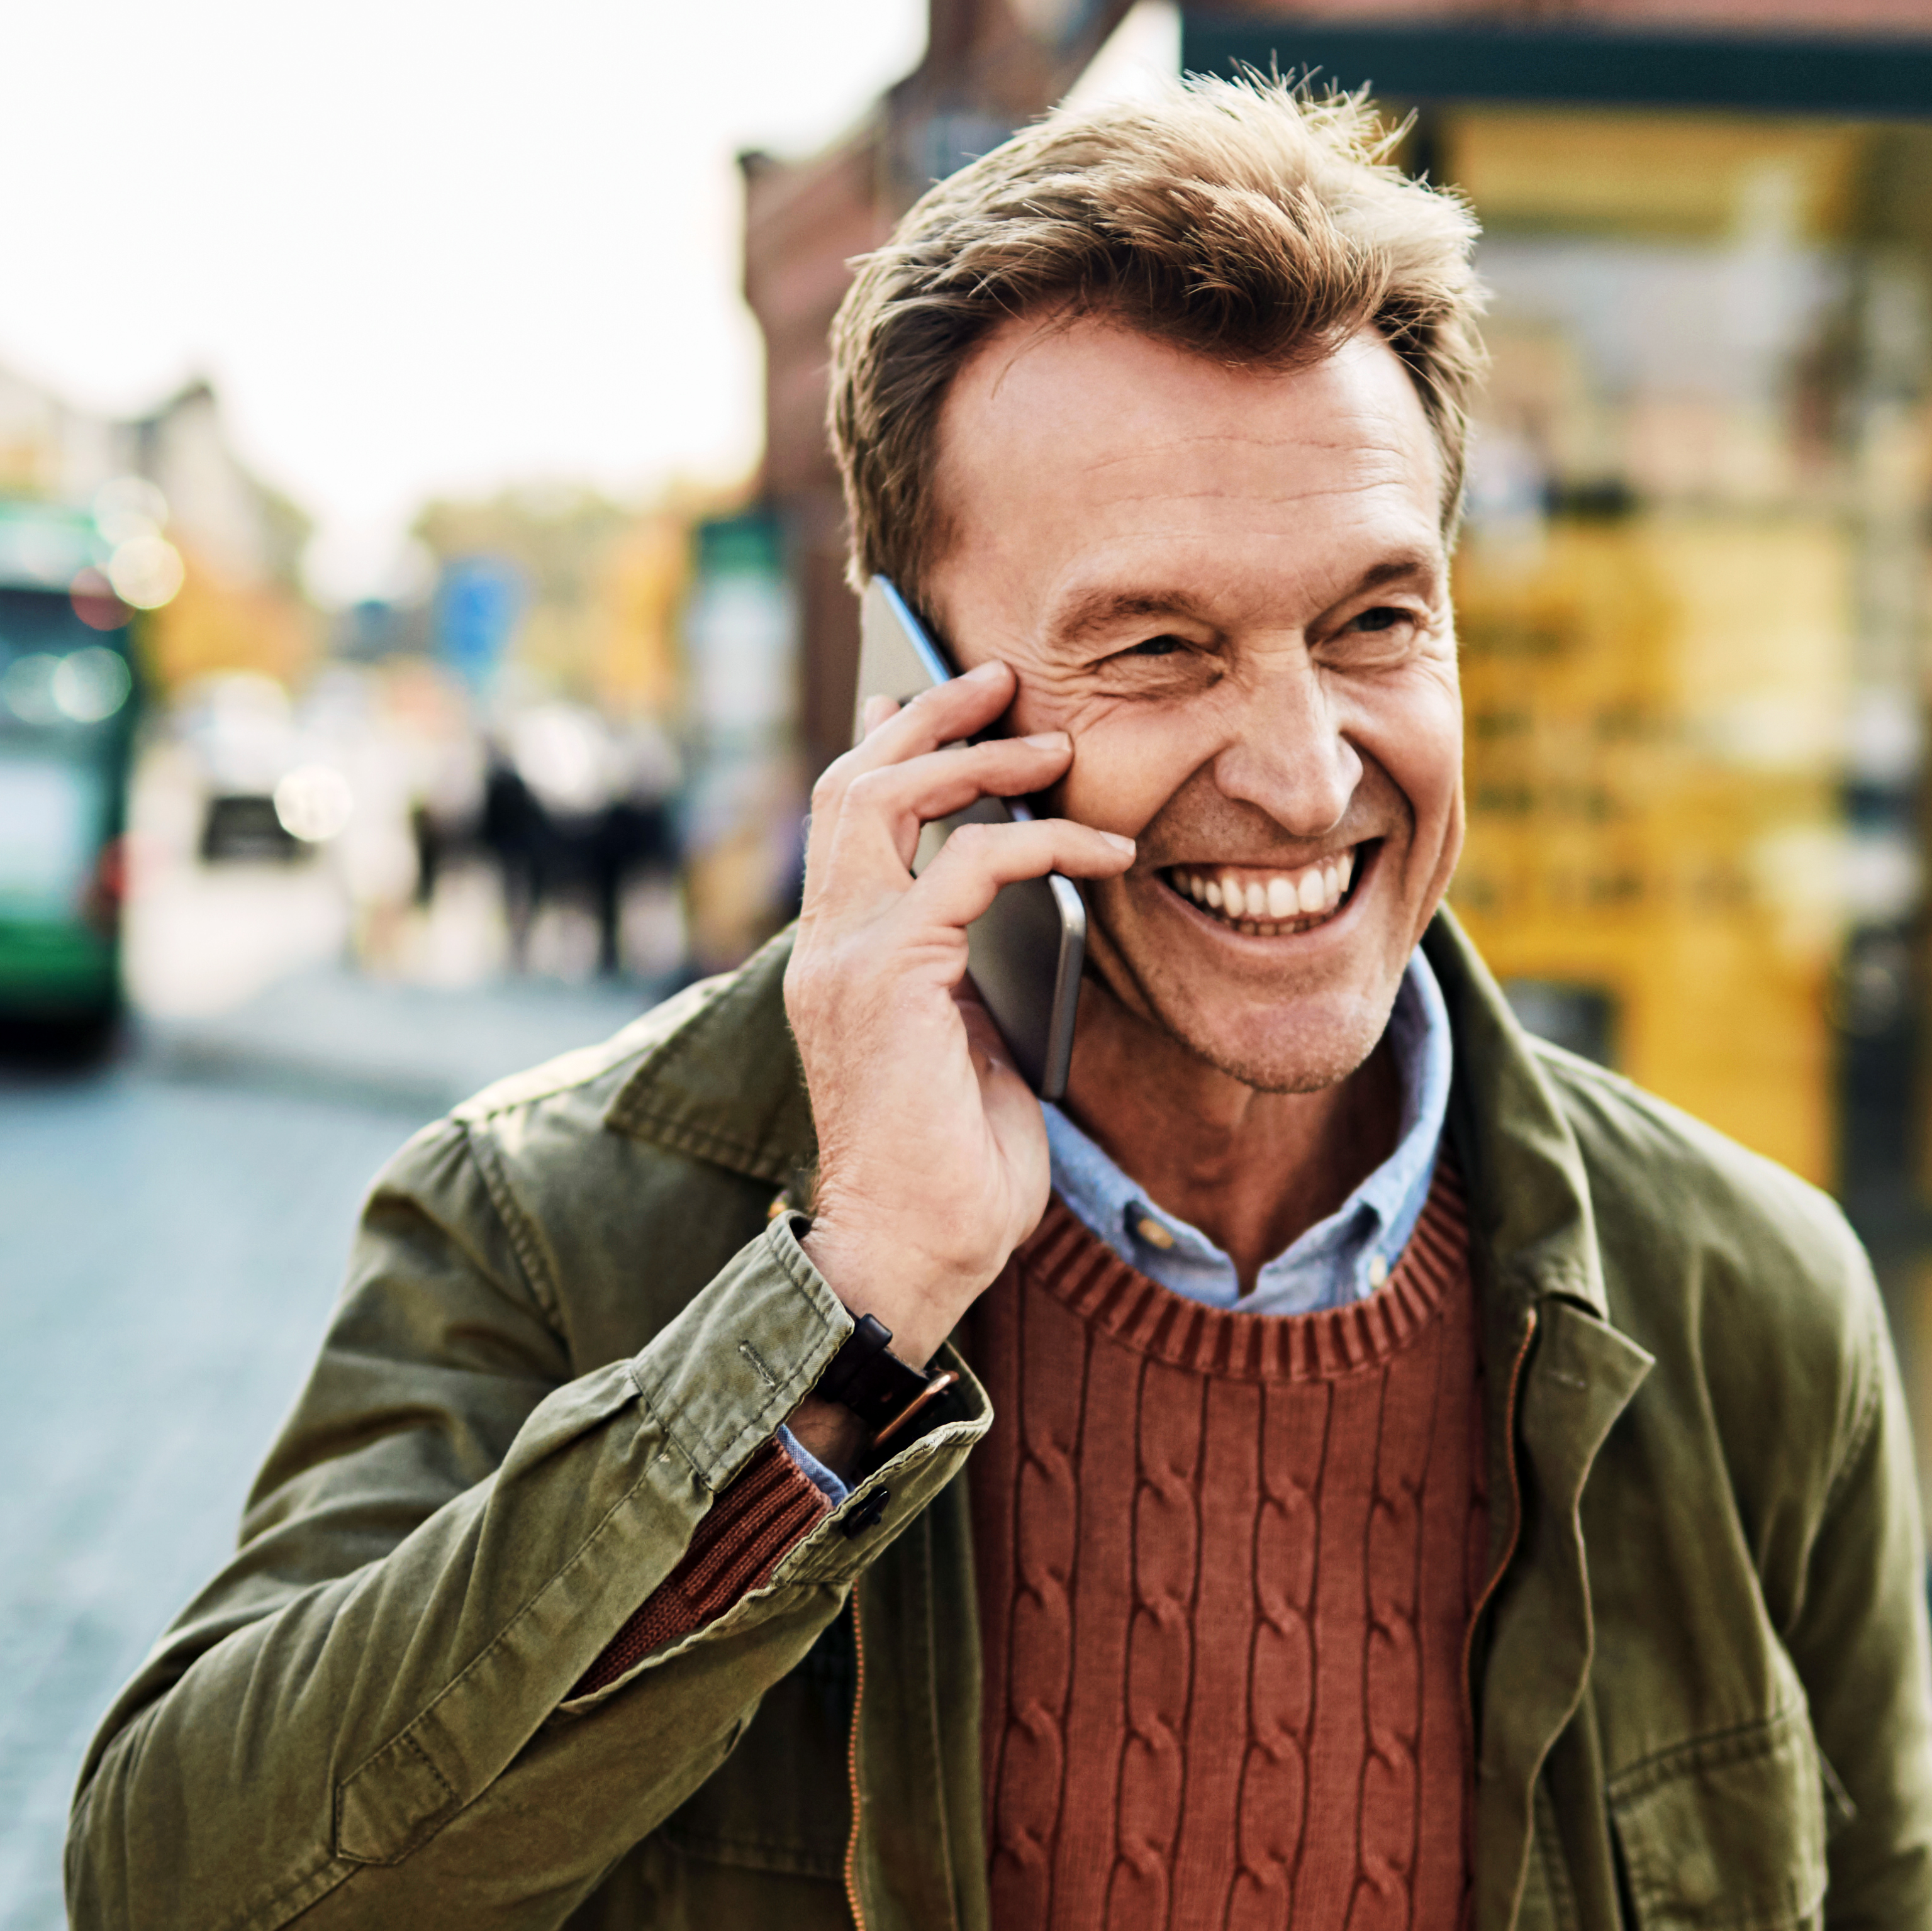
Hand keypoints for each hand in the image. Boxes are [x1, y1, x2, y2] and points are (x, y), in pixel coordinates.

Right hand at [783, 659, 1138, 1364]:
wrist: (917, 1253)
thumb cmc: (956, 1171)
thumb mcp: (975, 1043)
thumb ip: (980, 970)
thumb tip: (1038, 908)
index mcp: (838, 959)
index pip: (846, 822)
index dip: (891, 749)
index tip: (939, 699)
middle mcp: (825, 947)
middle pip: (851, 784)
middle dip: (926, 719)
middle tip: (997, 677)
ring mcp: (845, 958)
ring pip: (884, 799)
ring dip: (974, 756)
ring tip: (1051, 740)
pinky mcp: (888, 977)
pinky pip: (970, 865)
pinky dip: (1043, 842)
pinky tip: (1106, 852)